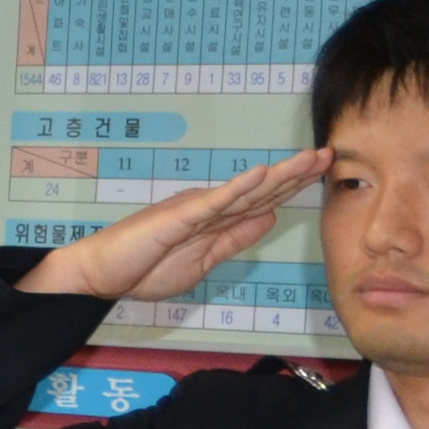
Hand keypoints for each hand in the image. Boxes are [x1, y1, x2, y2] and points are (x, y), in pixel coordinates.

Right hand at [15, 149, 328, 305]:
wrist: (98, 273)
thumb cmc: (141, 268)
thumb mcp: (202, 262)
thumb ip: (234, 239)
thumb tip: (268, 218)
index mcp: (215, 219)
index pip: (261, 201)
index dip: (293, 186)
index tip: (323, 172)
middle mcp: (209, 207)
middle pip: (261, 190)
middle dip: (297, 174)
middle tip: (330, 154)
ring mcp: (194, 210)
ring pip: (245, 191)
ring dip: (279, 175)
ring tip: (309, 159)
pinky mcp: (178, 217)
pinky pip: (214, 202)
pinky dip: (238, 189)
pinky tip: (261, 176)